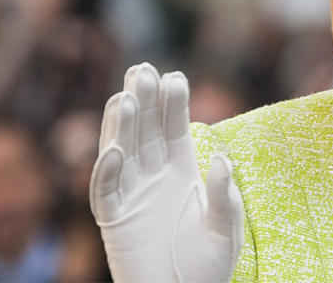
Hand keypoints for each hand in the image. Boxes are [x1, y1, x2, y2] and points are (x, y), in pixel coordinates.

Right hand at [90, 63, 243, 282]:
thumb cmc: (208, 265)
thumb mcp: (226, 228)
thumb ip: (224, 196)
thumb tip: (222, 160)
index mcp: (181, 170)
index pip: (174, 128)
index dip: (173, 103)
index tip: (175, 76)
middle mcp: (153, 176)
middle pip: (145, 131)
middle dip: (144, 100)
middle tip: (143, 69)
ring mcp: (131, 195)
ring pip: (121, 151)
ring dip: (122, 125)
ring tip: (127, 97)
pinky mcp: (114, 220)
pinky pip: (106, 192)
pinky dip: (107, 171)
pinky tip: (115, 150)